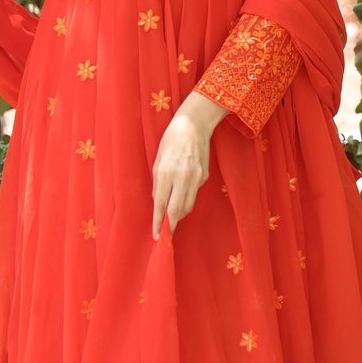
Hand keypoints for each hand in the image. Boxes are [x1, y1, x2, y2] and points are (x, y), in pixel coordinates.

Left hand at [151, 95, 224, 238]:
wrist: (194, 125)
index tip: (157, 236)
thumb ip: (158, 184)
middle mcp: (183, 178)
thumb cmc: (171, 140)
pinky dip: (186, 198)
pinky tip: (182, 191)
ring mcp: (196, 178)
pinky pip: (193, 193)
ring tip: (171, 216)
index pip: (162, 205)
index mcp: (167, 173)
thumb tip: (159, 203)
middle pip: (178, 211)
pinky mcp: (204, 177)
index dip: (158, 223)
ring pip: (188, 205)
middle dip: (171, 225)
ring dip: (179, 213)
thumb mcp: (157, 160)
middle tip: (165, 234)